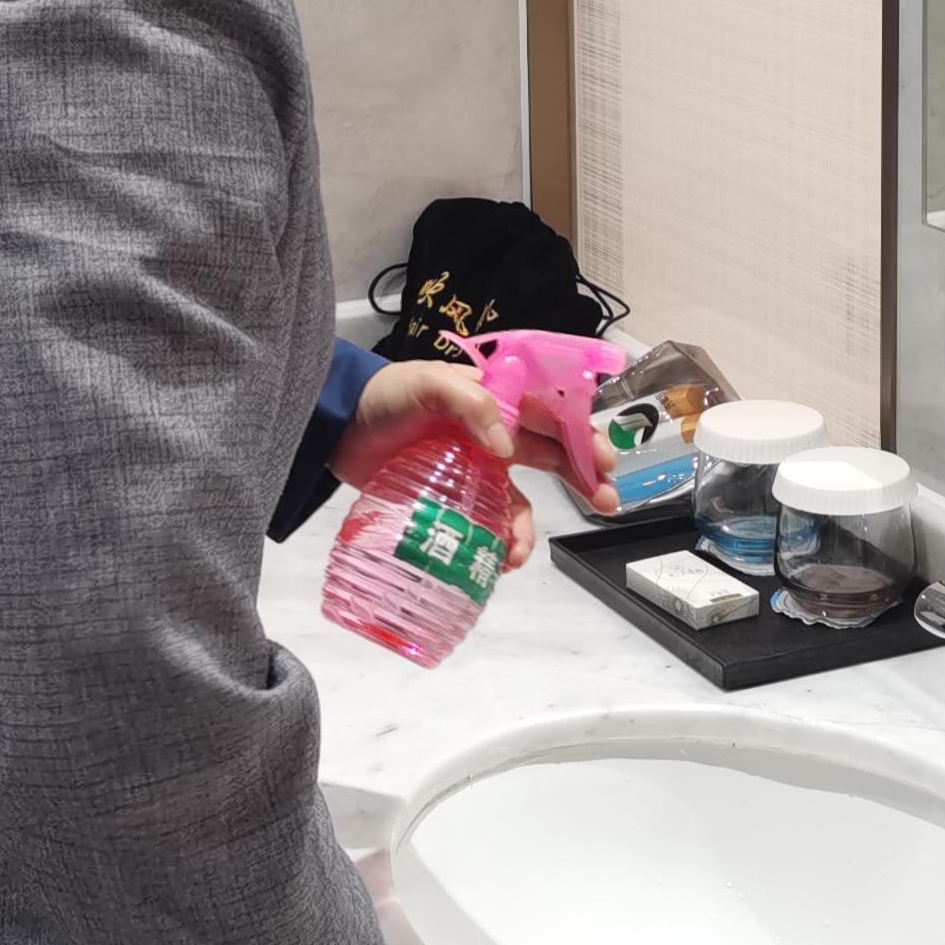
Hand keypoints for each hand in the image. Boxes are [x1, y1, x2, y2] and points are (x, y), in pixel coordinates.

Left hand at [330, 358, 618, 563]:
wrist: (337, 427)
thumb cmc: (384, 397)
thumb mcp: (426, 385)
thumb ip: (470, 404)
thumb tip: (505, 446)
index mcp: (497, 400)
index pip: (552, 415)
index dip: (582, 436)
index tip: (605, 461)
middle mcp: (494, 434)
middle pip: (551, 456)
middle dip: (584, 478)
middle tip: (607, 502)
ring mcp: (475, 469)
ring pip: (520, 500)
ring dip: (531, 526)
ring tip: (523, 553)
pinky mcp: (453, 498)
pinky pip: (488, 522)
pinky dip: (499, 541)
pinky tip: (499, 559)